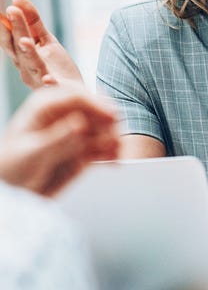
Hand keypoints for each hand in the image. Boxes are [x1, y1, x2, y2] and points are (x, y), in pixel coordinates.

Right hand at [0, 0, 83, 88]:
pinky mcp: (55, 89)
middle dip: (16, 29)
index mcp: (22, 55)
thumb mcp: (45, 40)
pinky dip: (48, 83)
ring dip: (27, 52)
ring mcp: (39, 78)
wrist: (75, 95)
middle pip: (19, 46)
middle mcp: (26, 67)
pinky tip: (48, 79)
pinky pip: (50, 87)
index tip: (9, 8)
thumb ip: (33, 21)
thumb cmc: (56, 67)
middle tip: (12, 11)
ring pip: (31, 64)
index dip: (8, 24)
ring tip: (25, 40)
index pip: (11, 38)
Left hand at [0, 87, 119, 195]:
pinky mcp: (83, 148)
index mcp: (45, 107)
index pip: (77, 96)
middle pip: (95, 109)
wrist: (11, 193)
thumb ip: (56, 139)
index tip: (112, 117)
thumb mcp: (30, 154)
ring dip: (113, 139)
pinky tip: (113, 161)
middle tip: (114, 139)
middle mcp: (63, 115)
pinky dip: (110, 152)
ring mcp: (75, 131)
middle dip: (108, 123)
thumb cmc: (8, 169)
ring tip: (115, 154)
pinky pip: (102, 146)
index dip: (97, 104)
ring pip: (103, 128)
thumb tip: (79, 123)